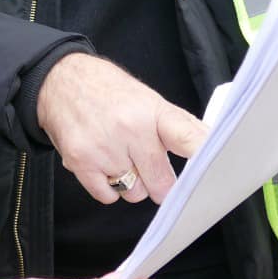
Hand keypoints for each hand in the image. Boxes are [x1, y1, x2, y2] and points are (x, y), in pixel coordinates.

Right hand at [36, 54, 207, 204]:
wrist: (59, 81)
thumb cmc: (109, 91)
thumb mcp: (148, 99)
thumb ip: (179, 126)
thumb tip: (212, 148)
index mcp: (152, 111)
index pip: (188, 138)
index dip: (205, 156)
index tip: (218, 173)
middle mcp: (130, 129)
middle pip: (162, 183)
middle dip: (160, 183)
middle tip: (150, 166)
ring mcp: (104, 148)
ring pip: (135, 194)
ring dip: (132, 184)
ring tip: (121, 158)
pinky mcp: (81, 162)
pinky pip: (108, 197)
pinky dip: (109, 188)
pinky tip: (104, 164)